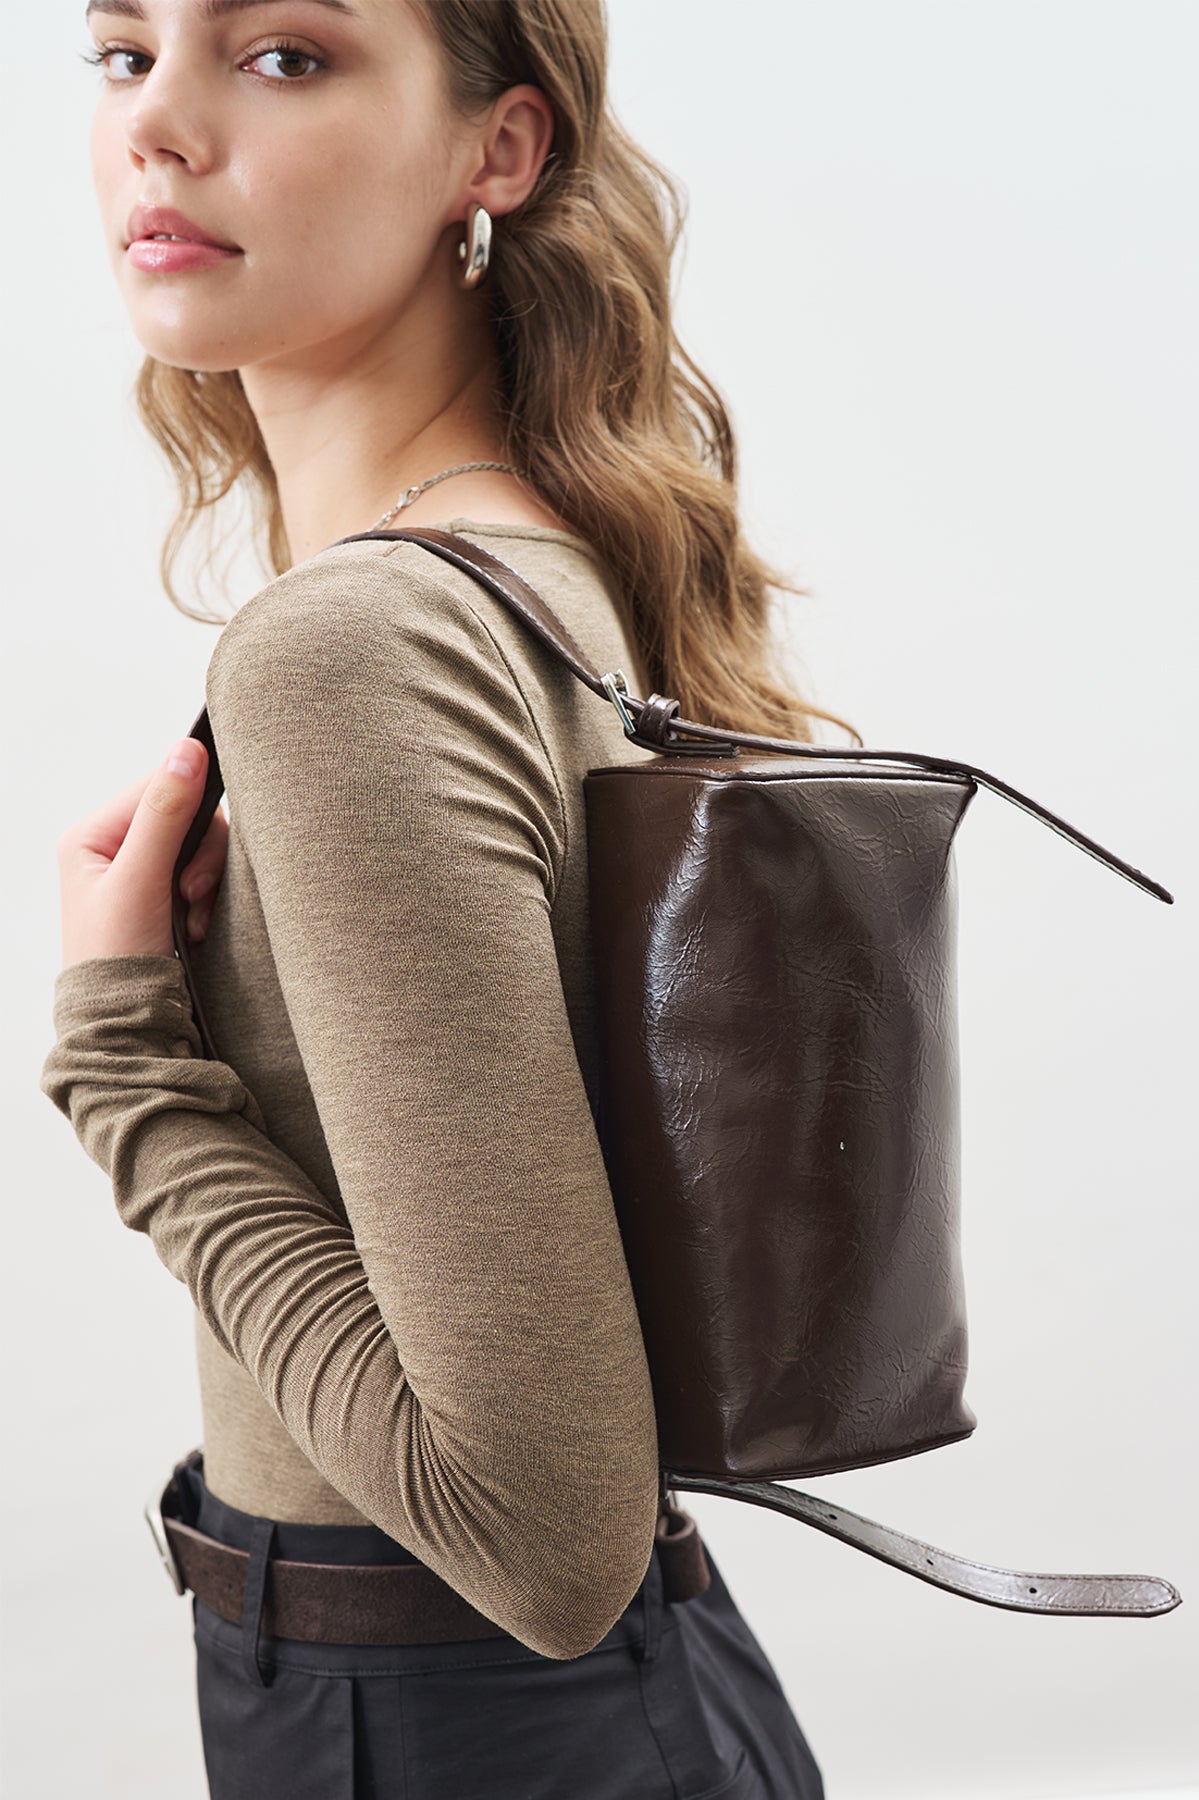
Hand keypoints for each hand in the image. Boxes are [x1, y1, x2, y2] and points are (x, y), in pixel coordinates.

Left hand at [55, 736, 228, 971]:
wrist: (125, 1026)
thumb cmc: (116, 957)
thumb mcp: (140, 880)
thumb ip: (165, 814)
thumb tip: (188, 750)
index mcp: (92, 835)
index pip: (160, 786)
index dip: (192, 813)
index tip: (193, 866)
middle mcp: (114, 848)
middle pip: (187, 817)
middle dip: (203, 857)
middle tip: (192, 894)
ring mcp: (141, 873)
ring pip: (201, 847)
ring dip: (208, 883)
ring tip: (193, 919)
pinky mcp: (164, 897)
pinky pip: (205, 875)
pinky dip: (209, 900)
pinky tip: (195, 928)